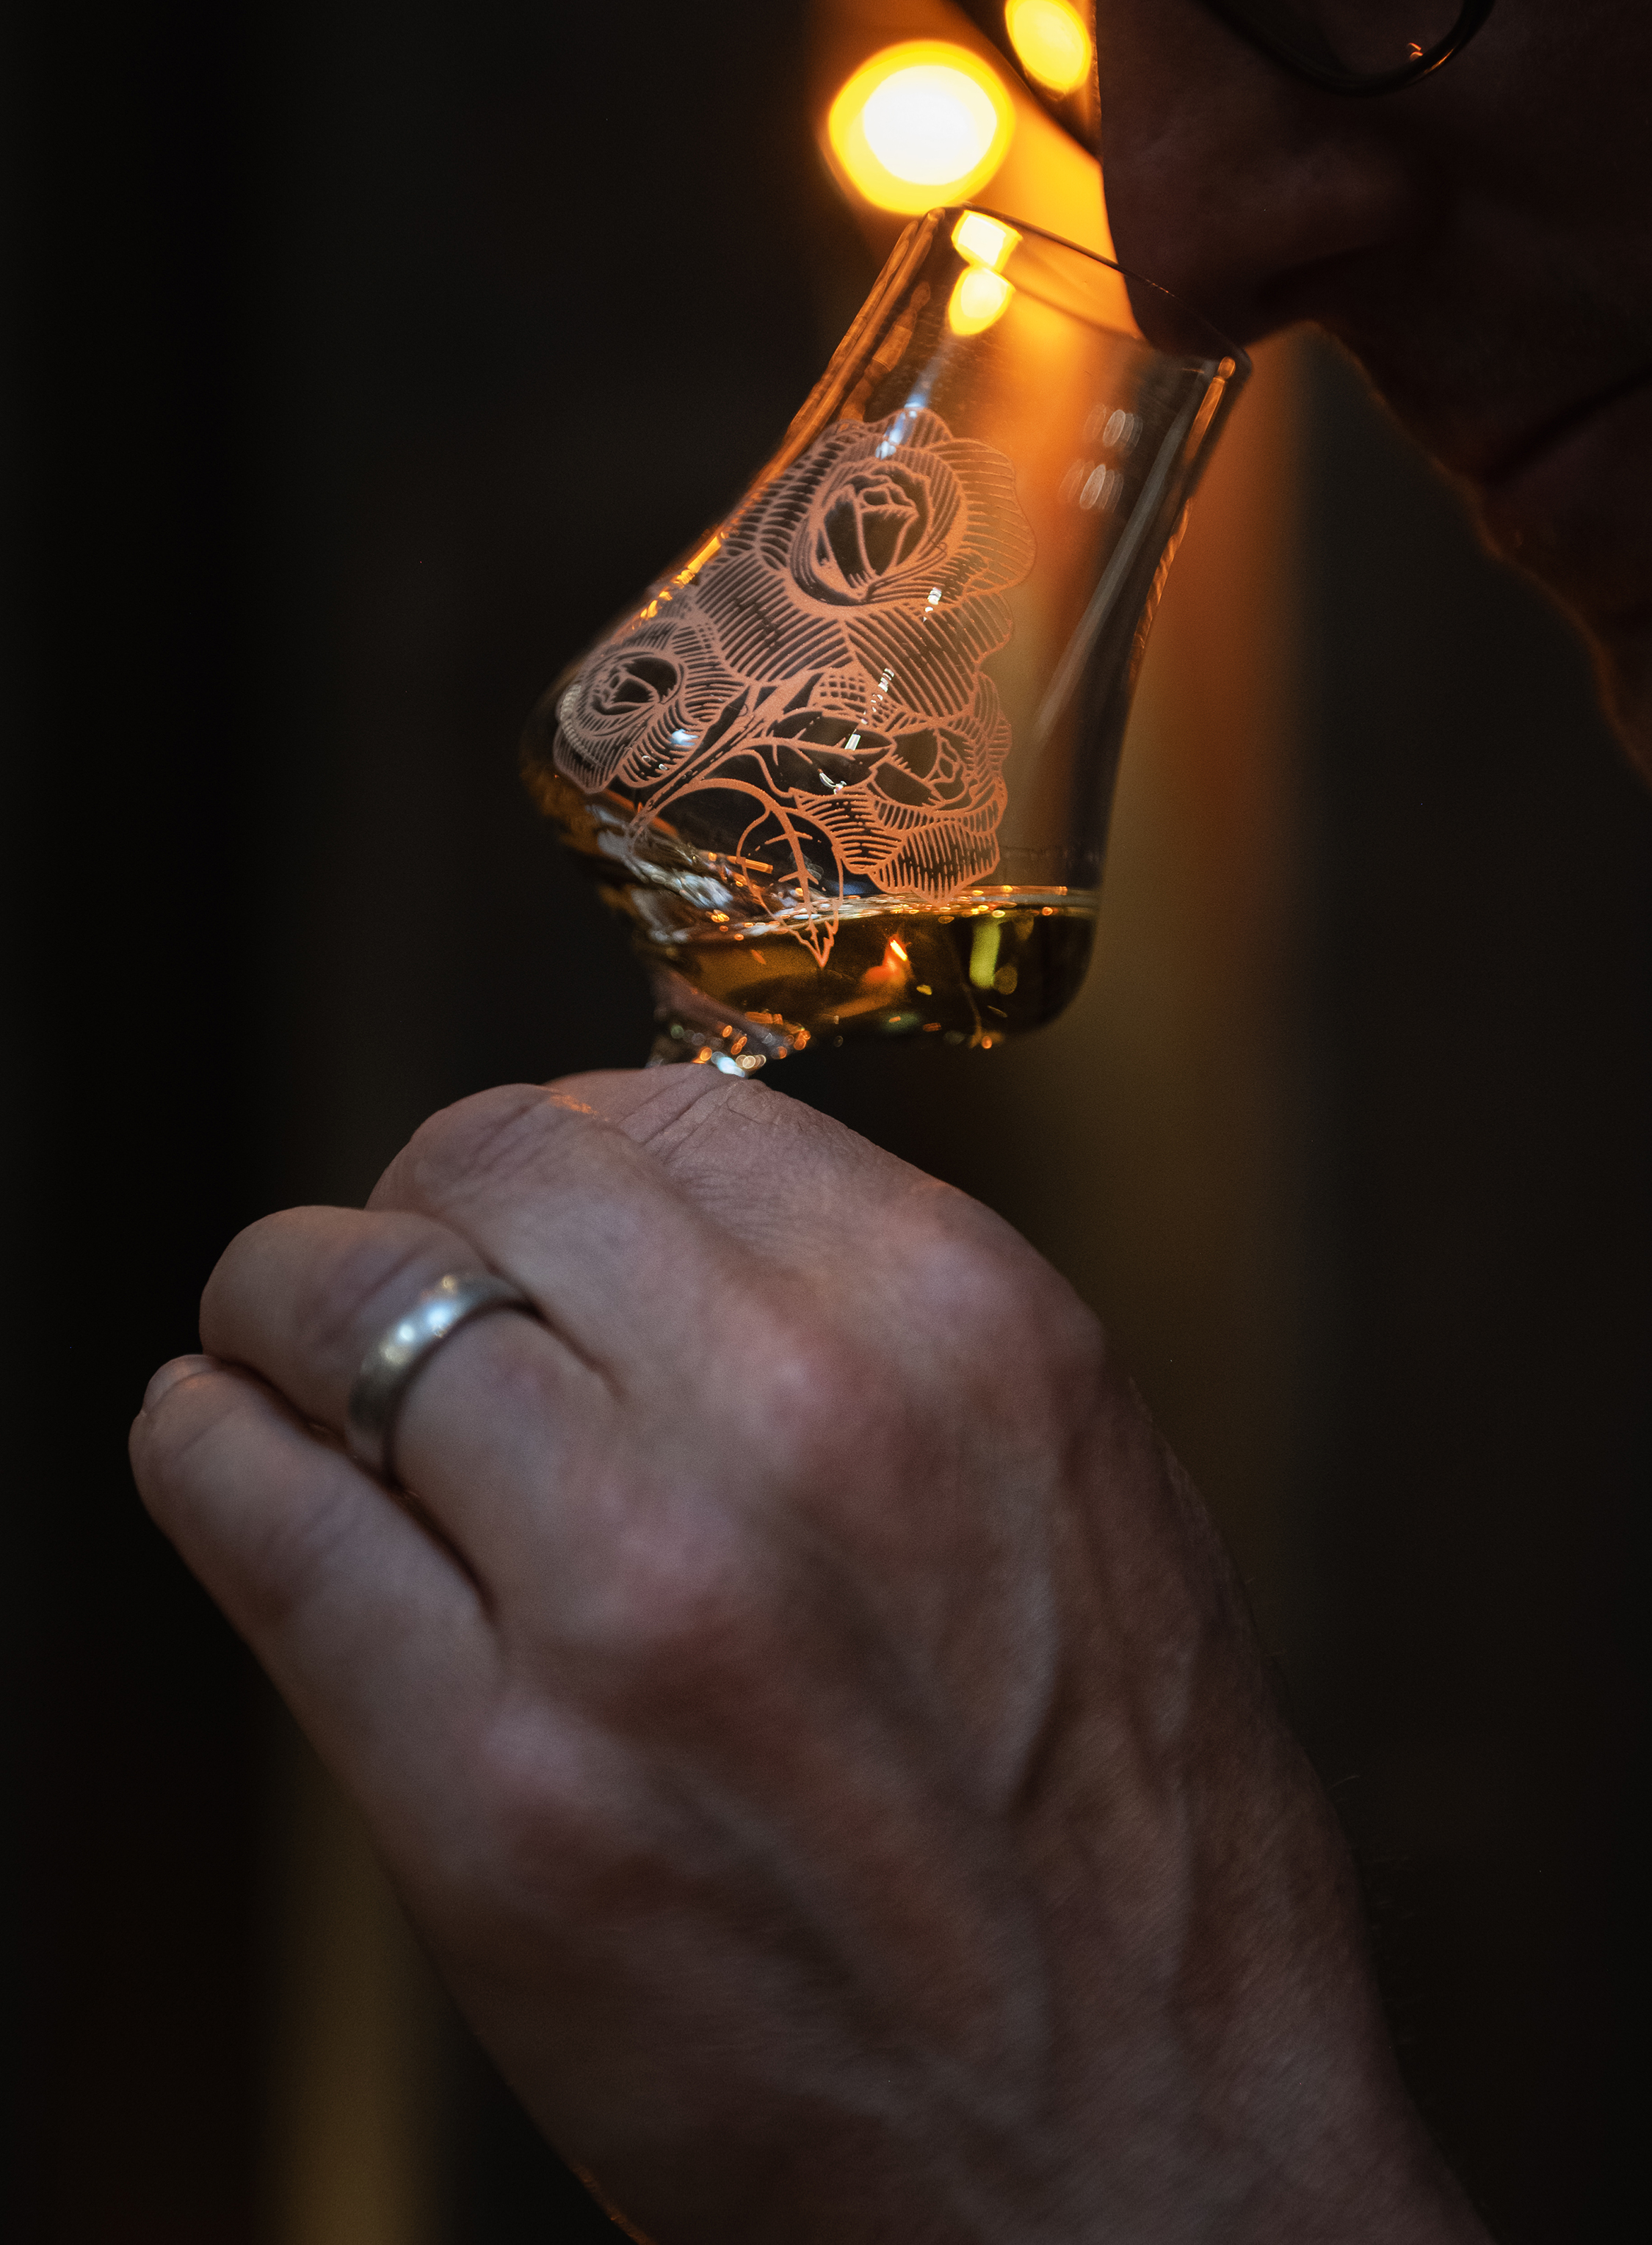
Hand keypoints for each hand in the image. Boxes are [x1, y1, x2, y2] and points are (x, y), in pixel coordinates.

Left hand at [132, 1070, 1484, 2243]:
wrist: (1137, 2169)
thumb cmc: (1122, 1845)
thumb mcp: (1079, 1499)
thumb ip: (879, 1334)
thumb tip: (656, 1222)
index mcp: (967, 1333)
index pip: (656, 1109)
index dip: (556, 1149)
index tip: (519, 1207)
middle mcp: (800, 1425)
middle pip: (483, 1171)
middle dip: (416, 1204)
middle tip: (394, 1272)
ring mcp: (634, 1604)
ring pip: (341, 1307)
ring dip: (287, 1314)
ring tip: (283, 1358)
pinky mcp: (495, 1799)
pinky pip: (262, 1511)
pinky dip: (211, 1451)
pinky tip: (226, 1451)